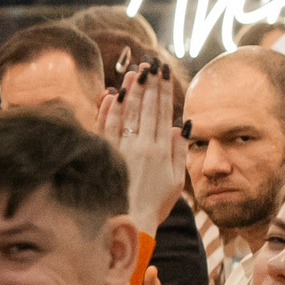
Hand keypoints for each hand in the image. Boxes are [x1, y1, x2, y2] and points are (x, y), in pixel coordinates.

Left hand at [100, 70, 183, 230]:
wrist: (130, 221)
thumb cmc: (155, 204)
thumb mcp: (176, 180)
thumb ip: (179, 151)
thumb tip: (179, 125)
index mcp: (160, 149)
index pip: (162, 111)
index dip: (163, 89)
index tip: (164, 71)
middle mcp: (141, 145)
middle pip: (144, 107)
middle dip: (147, 83)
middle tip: (149, 63)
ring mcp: (122, 149)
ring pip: (125, 113)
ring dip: (129, 91)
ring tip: (132, 72)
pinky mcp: (106, 155)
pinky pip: (105, 127)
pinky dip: (107, 110)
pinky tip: (110, 95)